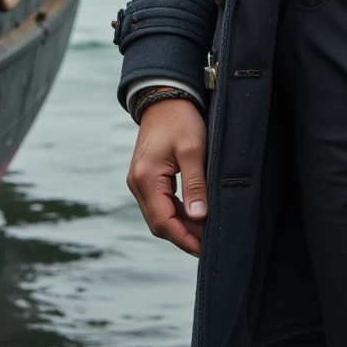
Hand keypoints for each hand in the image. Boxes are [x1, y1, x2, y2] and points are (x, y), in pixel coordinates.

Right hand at [126, 98, 207, 255]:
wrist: (164, 97)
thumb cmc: (180, 119)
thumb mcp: (193, 149)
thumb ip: (195, 184)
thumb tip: (199, 218)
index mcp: (146, 179)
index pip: (163, 222)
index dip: (184, 239)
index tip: (204, 249)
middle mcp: (137, 183)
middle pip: (158, 223)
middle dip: (182, 236)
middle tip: (208, 245)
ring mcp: (139, 181)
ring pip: (158, 215)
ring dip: (180, 226)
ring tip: (204, 234)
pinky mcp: (146, 177)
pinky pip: (159, 204)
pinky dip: (176, 213)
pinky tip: (194, 217)